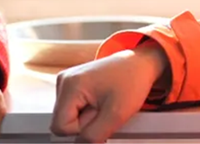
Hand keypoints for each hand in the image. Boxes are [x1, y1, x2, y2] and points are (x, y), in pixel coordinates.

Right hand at [50, 42, 169, 142]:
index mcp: (71, 85)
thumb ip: (94, 135)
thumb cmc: (131, 81)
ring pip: (68, 117)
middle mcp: (64, 81)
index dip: (82, 130)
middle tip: (104, 109)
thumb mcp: (116, 115)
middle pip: (63, 121)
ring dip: (87, 117)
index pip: (60, 126)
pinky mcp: (72, 84)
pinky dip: (87, 110)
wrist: (138, 64)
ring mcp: (66, 81)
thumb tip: (79, 143)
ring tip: (104, 103)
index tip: (100, 117)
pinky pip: (73, 109)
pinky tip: (100, 100)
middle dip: (85, 122)